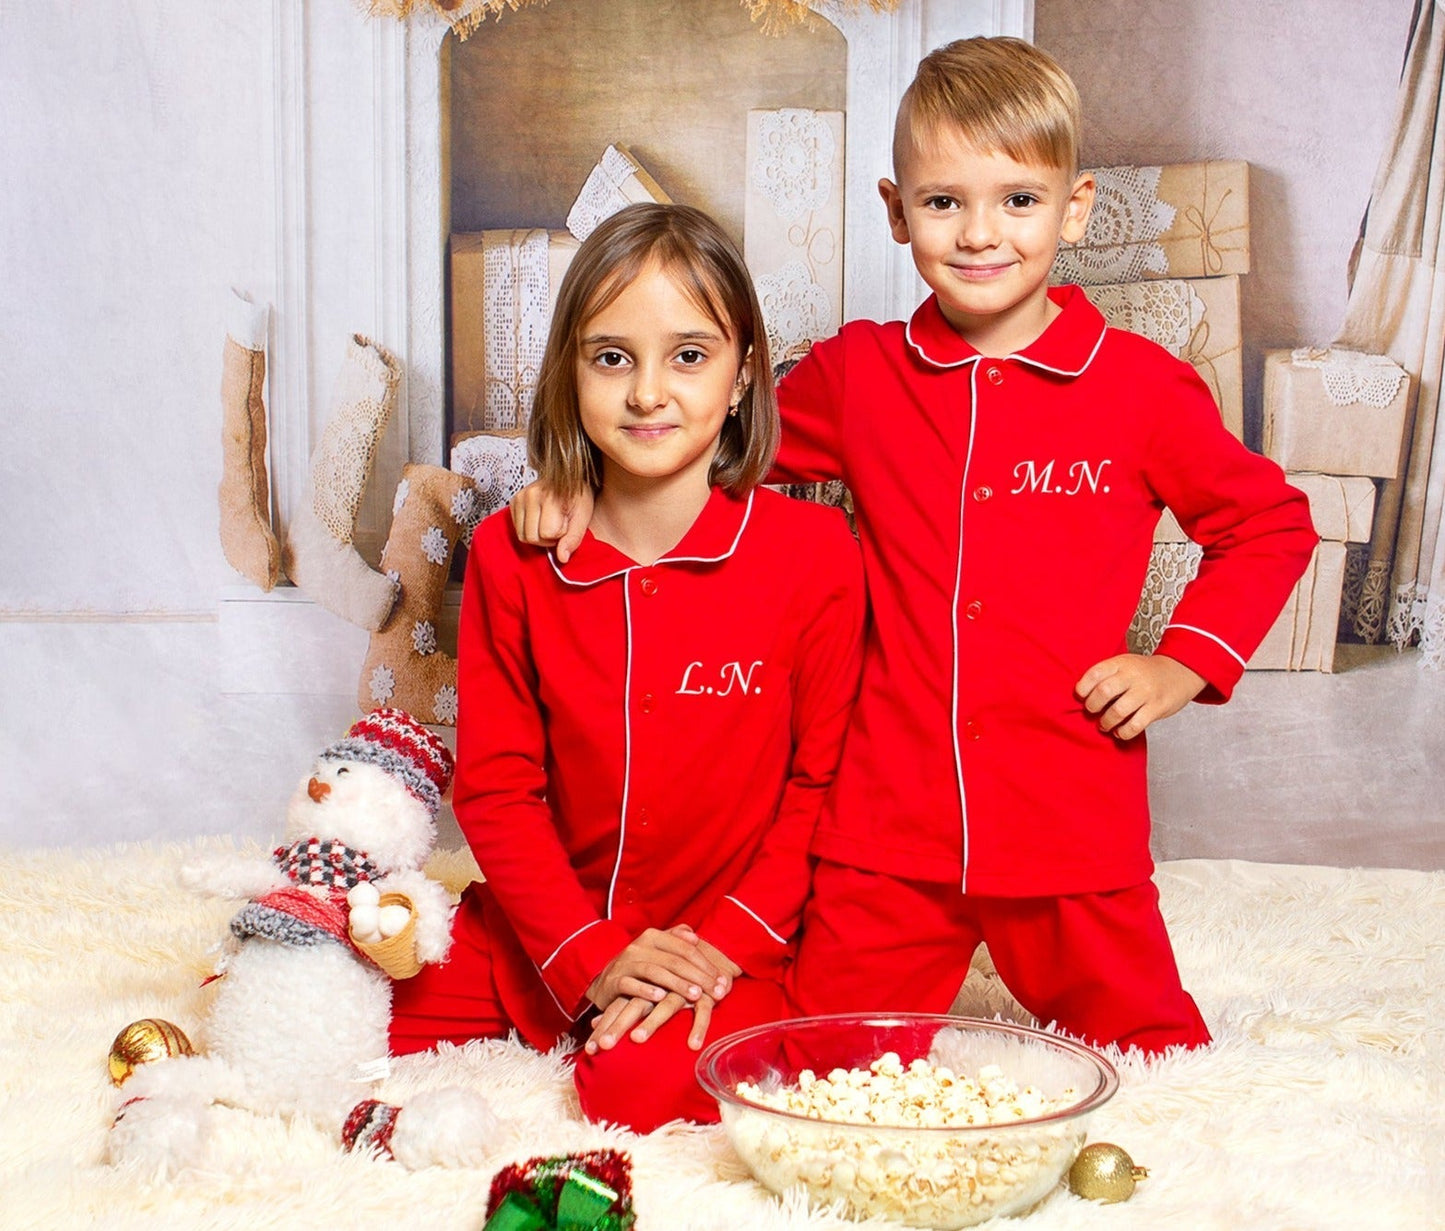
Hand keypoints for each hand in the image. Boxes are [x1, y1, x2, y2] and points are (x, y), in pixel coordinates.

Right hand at [510, 481, 592, 563]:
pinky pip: (517, 529)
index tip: (566, 524)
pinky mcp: (514, 501)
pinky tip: (540, 520)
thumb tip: (562, 558)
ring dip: (537, 535)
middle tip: (558, 526)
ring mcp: (520, 497)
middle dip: (547, 538)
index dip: (559, 535)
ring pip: (522, 535)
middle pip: (531, 537)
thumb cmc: (578, 497)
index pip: (546, 534)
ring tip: (549, 523)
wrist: (568, 479)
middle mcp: (531, 494)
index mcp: (550, 496)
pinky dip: (529, 530)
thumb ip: (573, 538)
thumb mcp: (583, 517)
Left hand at [585, 990, 718, 1053]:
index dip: (605, 1027)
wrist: (710, 957)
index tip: (589, 1049)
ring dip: (651, 1023)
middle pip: (635, 1006)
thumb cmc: (672, 980)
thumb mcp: (646, 991)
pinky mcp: (704, 994)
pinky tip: (693, 1045)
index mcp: (642, 986)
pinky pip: (702, 1011)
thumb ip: (622, 1006)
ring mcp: (681, 989)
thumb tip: (593, 1022)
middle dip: (618, 1026)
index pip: (619, 1007)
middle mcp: (658, 986)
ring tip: (637, 1040)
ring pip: (665, 1007)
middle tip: (603, 1046)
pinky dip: (698, 1027)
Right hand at [586, 926, 732, 1014]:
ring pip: (656, 971)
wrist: (603, 981)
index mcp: (653, 936)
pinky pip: (631, 984)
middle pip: (675, 960)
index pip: (686, 948)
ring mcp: (626, 963)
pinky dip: (646, 990)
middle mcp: (640, 946)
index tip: (723, 981)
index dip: (706, 964)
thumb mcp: (657, 951)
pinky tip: (661, 997)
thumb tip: (694, 935)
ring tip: (696, 995)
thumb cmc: (638, 967)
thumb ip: (675, 940)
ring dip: (678, 984)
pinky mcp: (614, 981)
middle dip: (699, 977)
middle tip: (717, 992)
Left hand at [1075, 654, 1206, 739]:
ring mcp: (1146, 692)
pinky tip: (1120, 732)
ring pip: (1118, 711)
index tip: (1080, 696)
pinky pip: (1135, 725)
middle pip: (1104, 692)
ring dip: (1106, 722)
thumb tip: (1081, 697)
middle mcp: (1133, 676)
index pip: (1095, 673)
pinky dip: (1123, 732)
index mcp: (1121, 662)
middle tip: (1092, 711)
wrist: (1180, 671)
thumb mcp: (1125, 664)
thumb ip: (1106, 675)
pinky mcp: (1157, 707)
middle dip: (1092, 706)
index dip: (1083, 687)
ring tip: (1104, 724)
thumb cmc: (1145, 672)